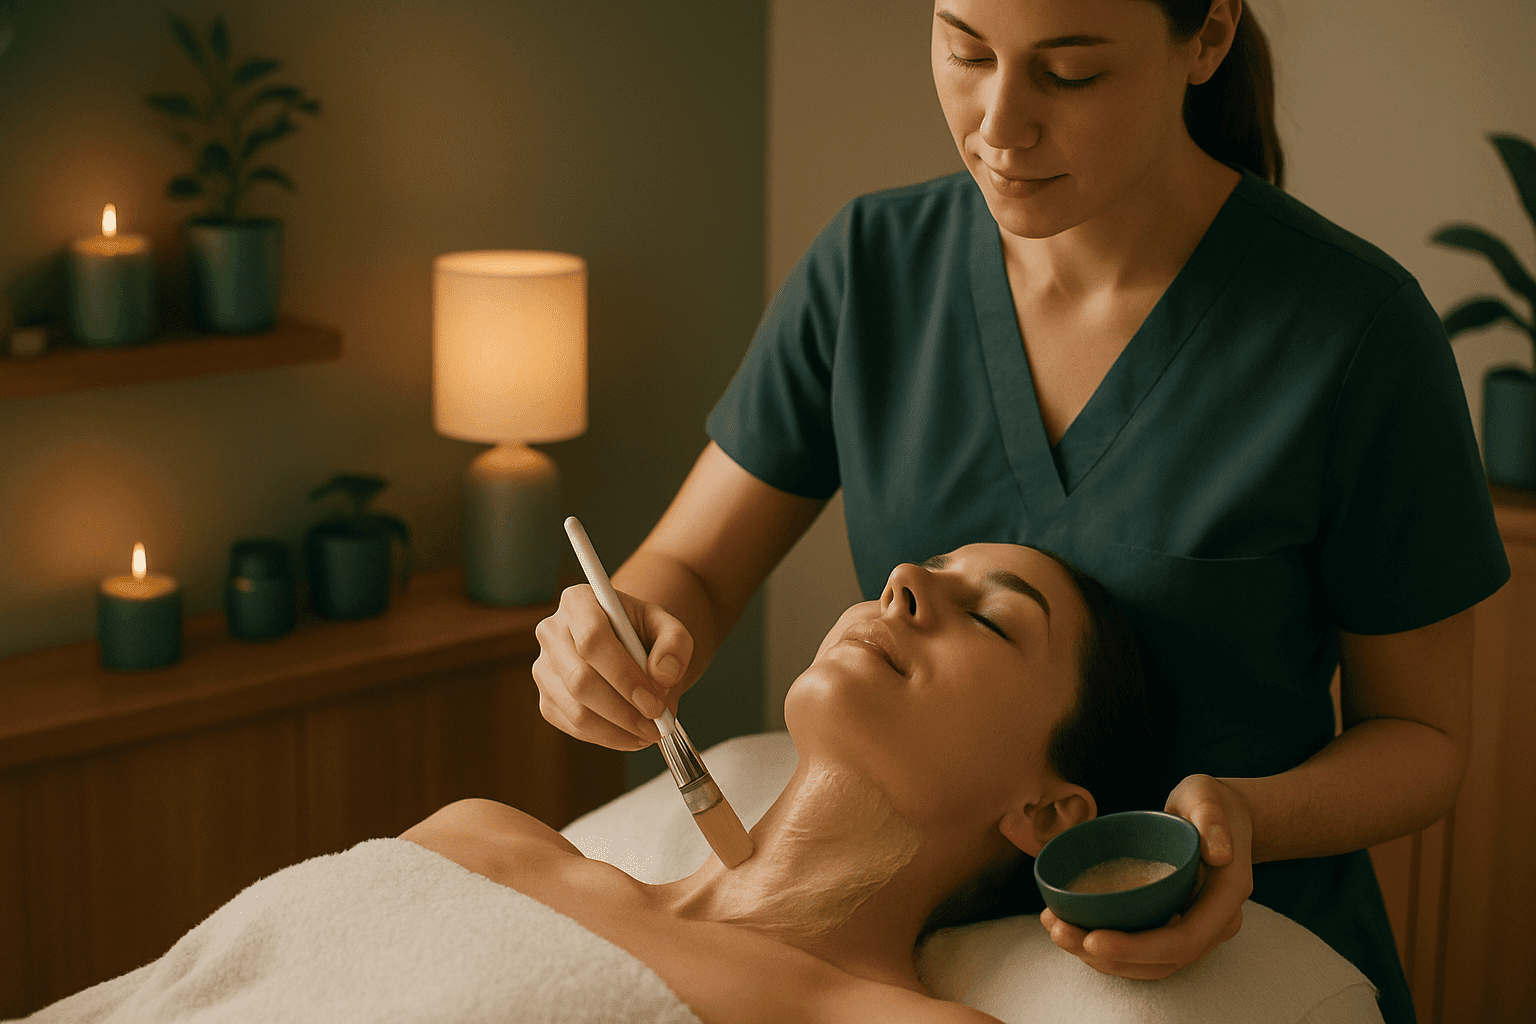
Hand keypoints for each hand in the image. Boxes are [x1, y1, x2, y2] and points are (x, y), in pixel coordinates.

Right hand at [532, 584, 693, 749]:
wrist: (627, 647)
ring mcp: (544, 669)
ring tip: (651, 733)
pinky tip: (632, 735)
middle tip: (657, 724)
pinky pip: (573, 727)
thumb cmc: (644, 634)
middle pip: (580, 680)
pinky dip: (607, 737)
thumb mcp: (668, 628)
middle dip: (624, 711)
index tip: (654, 702)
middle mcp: (552, 632)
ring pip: (575, 710)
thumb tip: (663, 675)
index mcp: (578, 602)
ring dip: (618, 730)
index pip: (592, 640)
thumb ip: (674, 644)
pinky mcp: (547, 700)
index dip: (624, 676)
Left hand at [1040, 774, 1252, 979]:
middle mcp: (1215, 924)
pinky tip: (1073, 927)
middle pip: (1162, 960)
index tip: (1092, 939)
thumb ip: (1212, 818)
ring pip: (1150, 964)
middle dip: (1108, 956)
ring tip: (1057, 931)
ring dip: (1102, 959)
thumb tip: (1219, 853)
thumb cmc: (1212, 802)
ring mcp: (1198, 930)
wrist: (1222, 816)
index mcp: (1227, 897)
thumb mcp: (1207, 796)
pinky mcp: (1176, 926)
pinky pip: (1144, 951)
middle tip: (1059, 932)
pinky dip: (1109, 947)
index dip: (1137, 948)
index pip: (1184, 940)